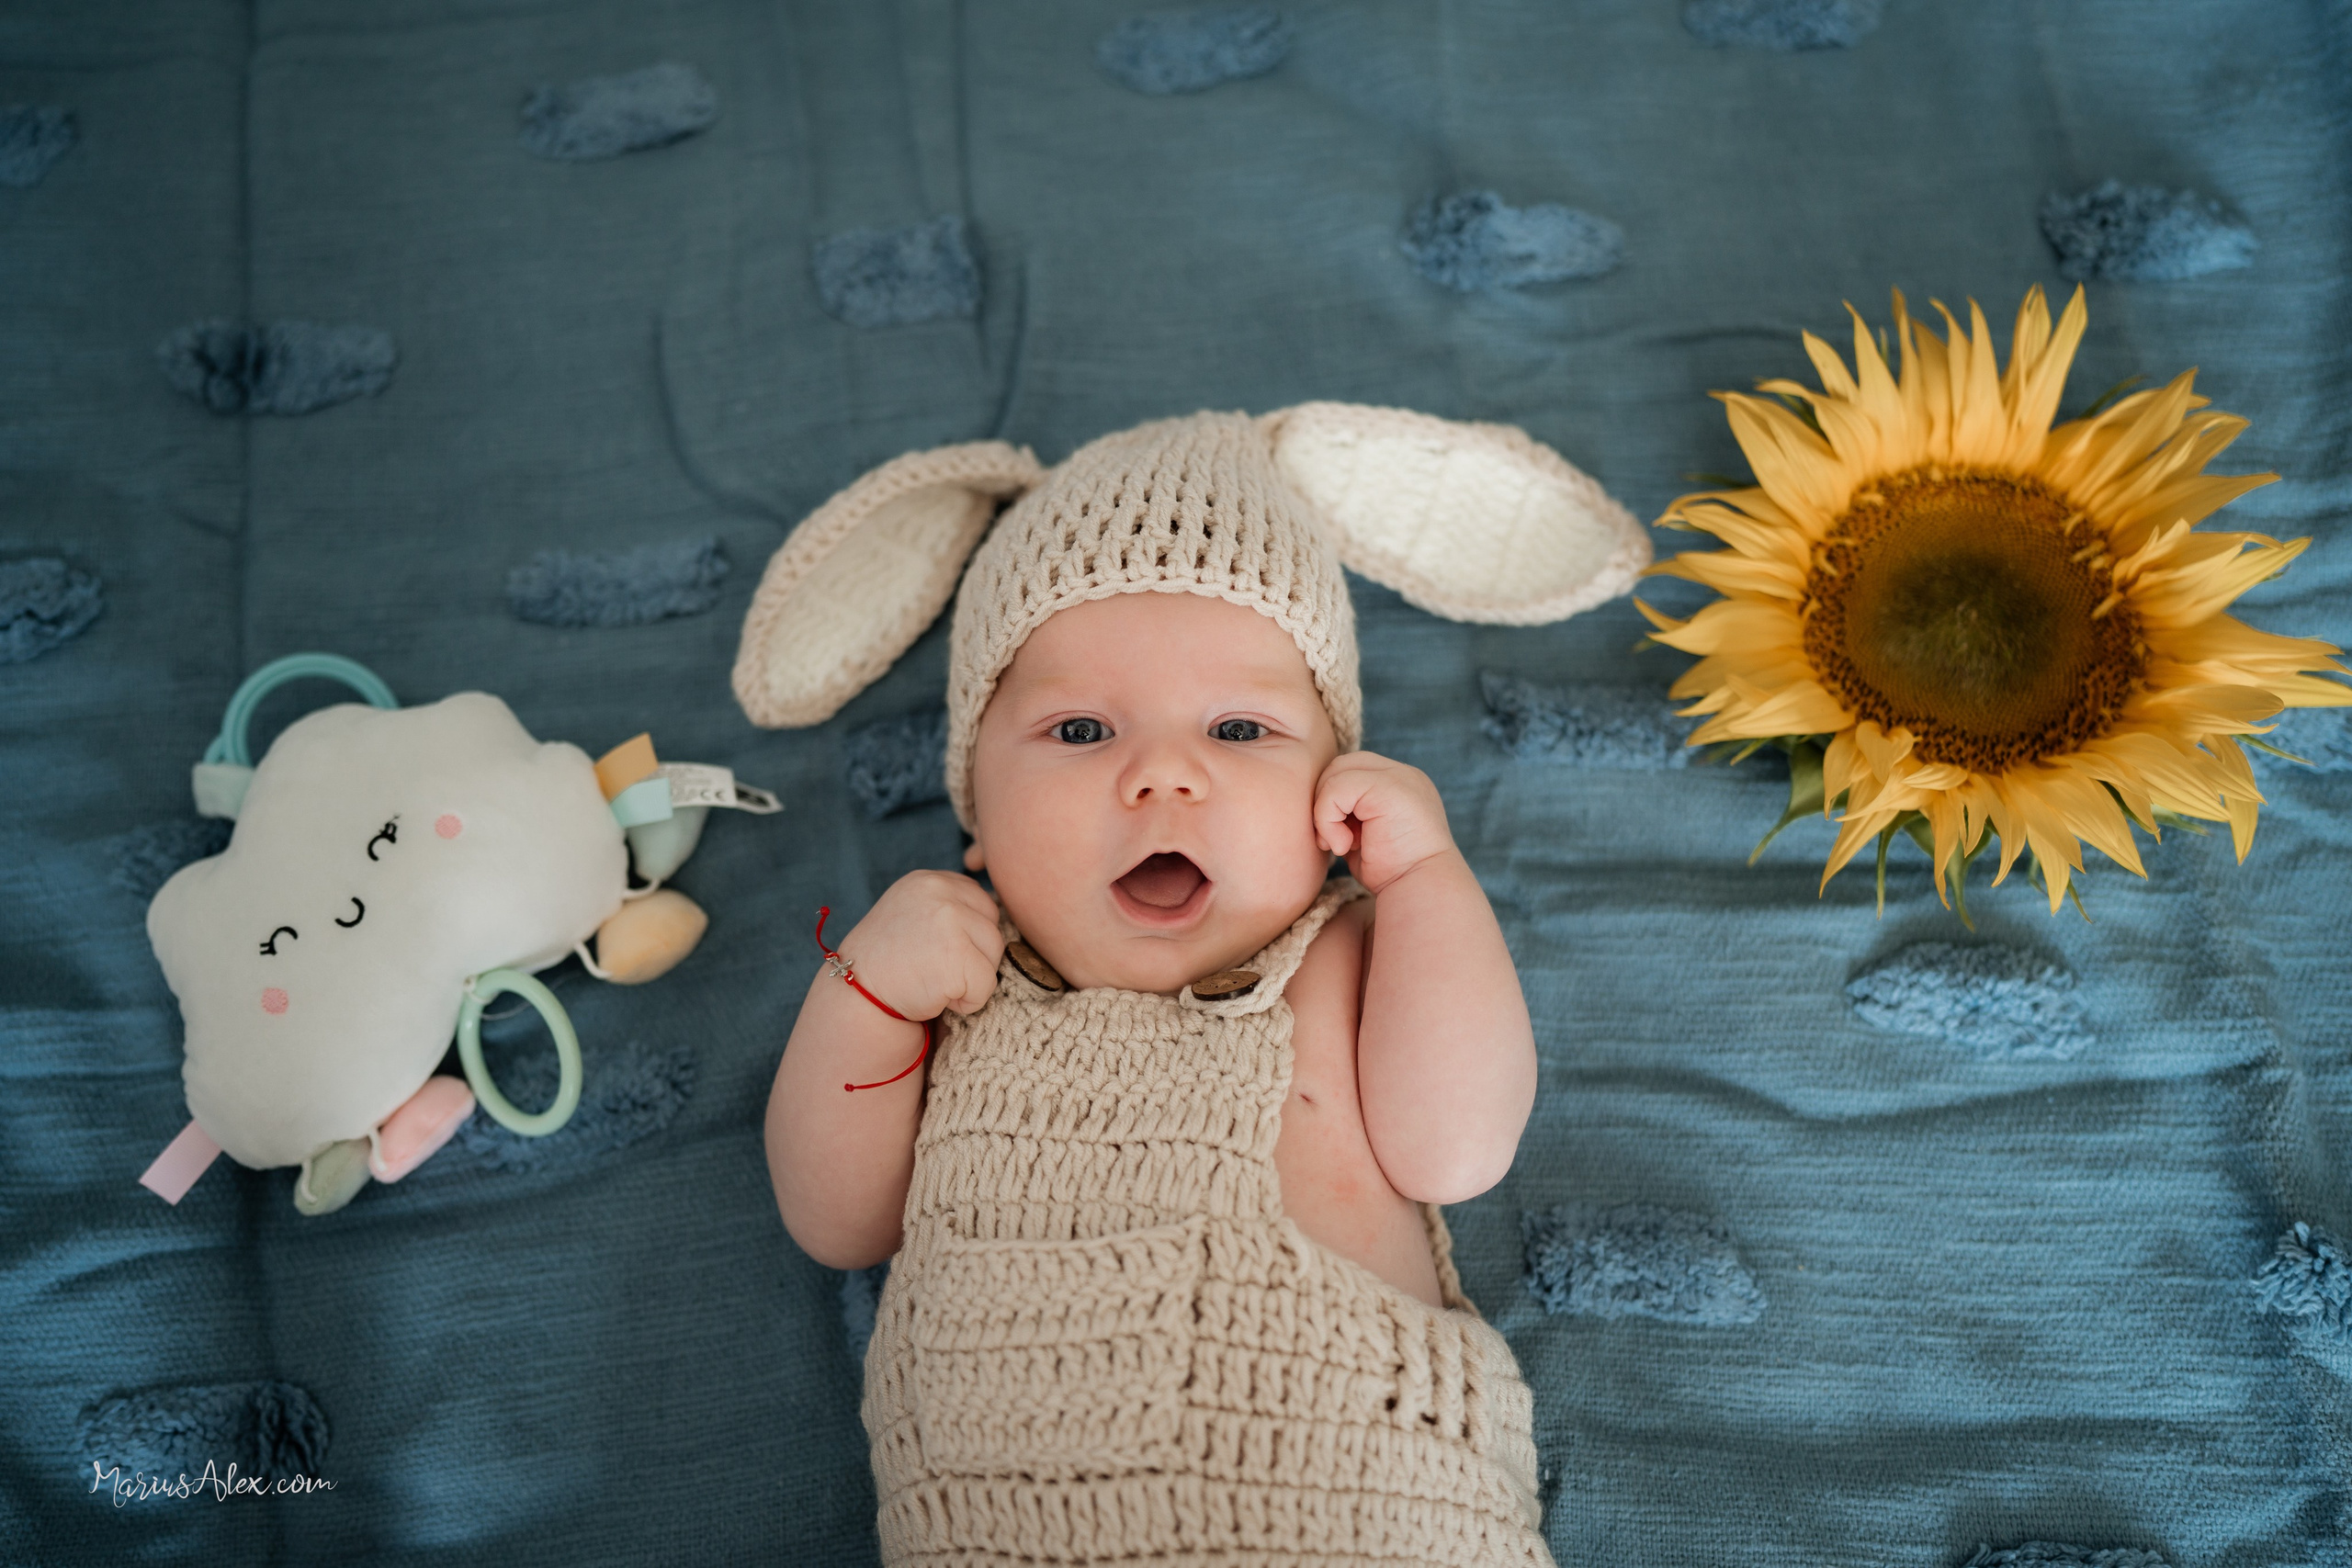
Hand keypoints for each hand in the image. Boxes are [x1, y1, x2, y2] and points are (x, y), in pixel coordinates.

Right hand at [827, 870, 1004, 1020]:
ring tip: (934, 980)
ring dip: (973, 978)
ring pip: (995, 954)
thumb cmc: (888, 962)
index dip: (967, 936)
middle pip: (993, 927)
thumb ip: (948, 904)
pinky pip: (987, 985)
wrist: (856, 996)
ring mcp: (949, 921)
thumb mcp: (913, 912)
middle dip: (974, 955)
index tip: (935, 950)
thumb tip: (995, 910)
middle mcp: (940, 892)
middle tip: (935, 968)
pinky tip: (937, 996)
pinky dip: (969, 1001)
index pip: (981, 903)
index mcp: (930, 880)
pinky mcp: (957, 957)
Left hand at [1313, 751, 1459, 895]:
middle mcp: (1403, 774)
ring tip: (1340, 845)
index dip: (1334, 799)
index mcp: (1401, 784)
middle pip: (1341, 765)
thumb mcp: (1367, 835)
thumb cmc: (1394, 875)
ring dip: (1324, 812)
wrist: (1422, 892)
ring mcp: (1399, 776)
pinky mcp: (1388, 786)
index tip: (1339, 839)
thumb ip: (1349, 812)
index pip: (1352, 770)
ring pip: (1336, 772)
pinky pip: (1337, 787)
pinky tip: (1344, 846)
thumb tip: (1316, 803)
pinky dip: (1327, 819)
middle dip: (1325, 801)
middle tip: (1329, 841)